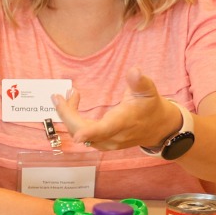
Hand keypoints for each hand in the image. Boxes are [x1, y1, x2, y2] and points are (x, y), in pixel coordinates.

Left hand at [51, 68, 180, 152]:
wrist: (157, 128)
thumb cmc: (150, 106)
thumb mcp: (149, 91)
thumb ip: (139, 81)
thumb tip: (134, 71)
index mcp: (124, 123)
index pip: (105, 130)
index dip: (90, 133)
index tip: (78, 135)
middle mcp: (113, 137)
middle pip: (83, 132)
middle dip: (67, 114)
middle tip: (58, 96)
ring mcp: (106, 143)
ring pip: (79, 134)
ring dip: (69, 116)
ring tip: (69, 95)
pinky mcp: (101, 144)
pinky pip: (82, 134)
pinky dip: (73, 120)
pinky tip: (73, 104)